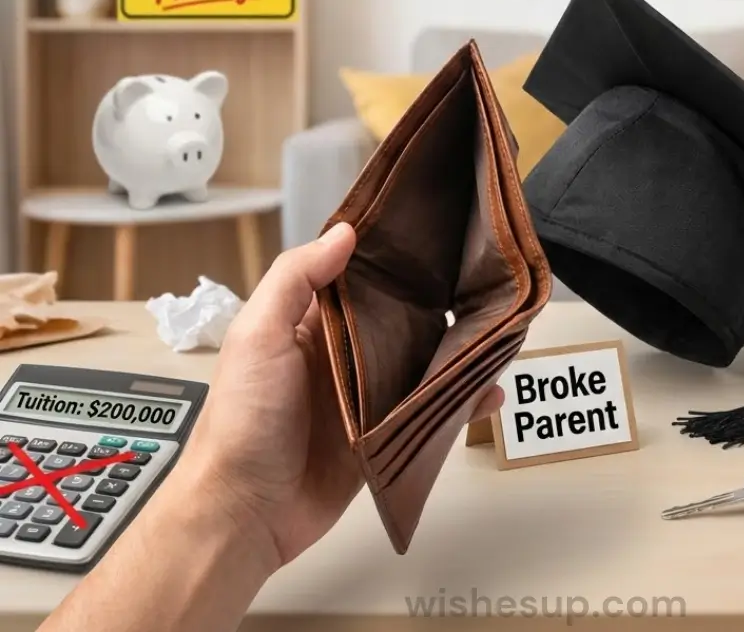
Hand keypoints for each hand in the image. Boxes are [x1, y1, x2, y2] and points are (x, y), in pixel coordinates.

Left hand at [173, 222, 504, 571]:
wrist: (246, 513)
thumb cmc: (244, 418)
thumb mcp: (258, 335)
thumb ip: (296, 279)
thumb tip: (346, 230)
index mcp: (314, 323)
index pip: (362, 278)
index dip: (395, 257)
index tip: (438, 231)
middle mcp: (347, 354)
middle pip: (403, 319)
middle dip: (440, 302)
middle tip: (486, 279)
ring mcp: (370, 398)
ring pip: (424, 364)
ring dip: (457, 352)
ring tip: (498, 333)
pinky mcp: (388, 438)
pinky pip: (430, 414)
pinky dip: (461, 405)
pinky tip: (488, 393)